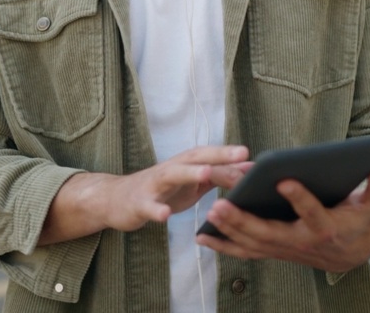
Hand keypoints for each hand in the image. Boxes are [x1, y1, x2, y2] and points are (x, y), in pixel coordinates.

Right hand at [102, 145, 250, 231]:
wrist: (117, 199)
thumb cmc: (161, 191)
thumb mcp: (191, 183)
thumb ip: (216, 175)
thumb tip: (247, 167)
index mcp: (184, 165)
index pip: (210, 155)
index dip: (230, 154)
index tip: (252, 155)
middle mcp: (170, 169)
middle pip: (195, 158)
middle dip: (218, 155)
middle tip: (240, 154)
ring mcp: (153, 185)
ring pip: (172, 175)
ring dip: (190, 173)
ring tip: (208, 173)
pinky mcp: (139, 203)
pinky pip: (148, 206)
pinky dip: (156, 209)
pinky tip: (165, 215)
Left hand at [195, 161, 369, 272]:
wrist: (350, 253)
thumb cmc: (358, 222)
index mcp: (326, 226)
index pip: (312, 213)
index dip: (300, 198)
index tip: (284, 180)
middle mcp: (302, 242)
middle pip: (270, 233)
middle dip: (244, 220)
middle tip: (222, 203)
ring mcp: (285, 249)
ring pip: (253, 244)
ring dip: (229, 230)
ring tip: (210, 212)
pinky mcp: (273, 251)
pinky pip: (245, 252)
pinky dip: (224, 246)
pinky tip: (202, 237)